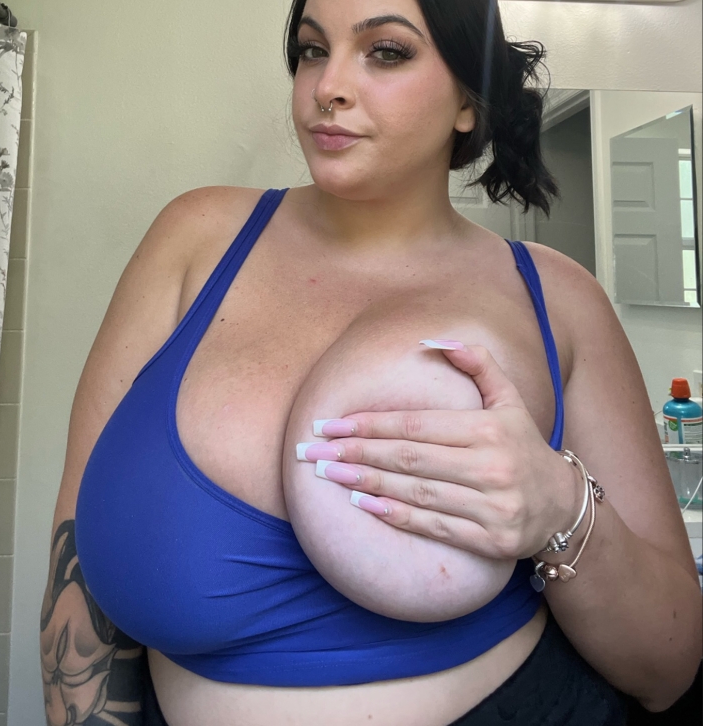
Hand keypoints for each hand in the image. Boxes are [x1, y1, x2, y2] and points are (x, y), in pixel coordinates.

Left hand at [306, 343, 579, 560]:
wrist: (564, 507)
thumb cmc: (522, 445)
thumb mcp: (509, 398)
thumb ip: (477, 362)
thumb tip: (432, 338)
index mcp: (489, 428)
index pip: (417, 425)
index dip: (371, 424)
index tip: (332, 423)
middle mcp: (490, 466)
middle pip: (409, 458)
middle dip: (357, 452)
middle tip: (315, 451)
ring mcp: (491, 506)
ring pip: (416, 492)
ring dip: (367, 482)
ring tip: (330, 474)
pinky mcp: (489, 540)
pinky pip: (433, 526)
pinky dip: (396, 515)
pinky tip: (364, 504)